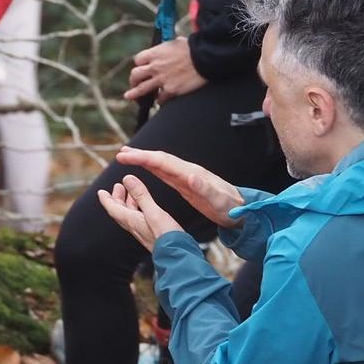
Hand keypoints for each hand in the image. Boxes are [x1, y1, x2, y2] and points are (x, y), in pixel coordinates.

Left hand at [96, 173, 185, 251]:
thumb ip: (141, 195)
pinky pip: (139, 219)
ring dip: (128, 203)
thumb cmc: (166, 237)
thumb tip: (127, 179)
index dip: (106, 200)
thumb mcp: (153, 212)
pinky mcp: (151, 234)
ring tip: (130, 193)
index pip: (113, 209)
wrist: (177, 256)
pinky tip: (144, 207)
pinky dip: (138, 209)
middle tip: (117, 187)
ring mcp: (143, 231)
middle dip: (117, 198)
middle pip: (120, 211)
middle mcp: (135, 227)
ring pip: (130, 215)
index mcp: (132, 221)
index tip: (101, 192)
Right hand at [115, 145, 243, 227]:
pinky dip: (153, 168)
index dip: (143, 158)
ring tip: (128, 156)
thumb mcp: (219, 201)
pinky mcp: (187, 184)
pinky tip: (147, 167)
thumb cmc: (231, 208)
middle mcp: (188, 172)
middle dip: (140, 155)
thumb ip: (205, 189)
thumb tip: (190, 177)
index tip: (126, 156)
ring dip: (144, 159)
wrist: (242, 210)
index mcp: (192, 174)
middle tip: (120, 154)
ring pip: (161, 164)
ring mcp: (187, 177)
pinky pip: (166, 173)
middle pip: (160, 159)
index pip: (163, 162)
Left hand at [123, 38, 207, 103]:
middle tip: (134, 83)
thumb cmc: (194, 48)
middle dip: (133, 80)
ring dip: (134, 94)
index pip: (138, 59)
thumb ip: (168, 48)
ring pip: (141, 89)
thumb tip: (169, 47)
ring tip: (129, 96)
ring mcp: (161, 79)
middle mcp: (155, 67)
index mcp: (155, 53)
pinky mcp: (170, 90)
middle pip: (135, 74)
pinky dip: (159, 101)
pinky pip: (160, 99)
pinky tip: (160, 102)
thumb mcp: (177, 42)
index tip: (142, 67)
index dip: (139, 64)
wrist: (205, 58)